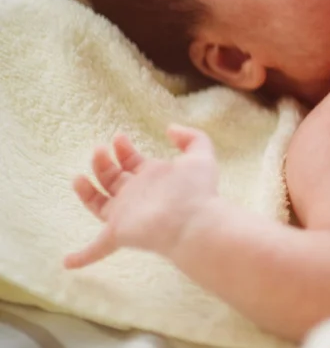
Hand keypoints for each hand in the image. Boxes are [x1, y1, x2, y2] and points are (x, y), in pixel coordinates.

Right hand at [65, 126, 219, 268]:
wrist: (194, 222)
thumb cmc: (197, 190)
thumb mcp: (200, 156)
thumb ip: (192, 137)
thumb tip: (170, 129)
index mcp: (153, 178)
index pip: (133, 162)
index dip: (124, 149)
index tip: (119, 137)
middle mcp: (138, 195)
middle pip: (113, 178)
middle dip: (103, 162)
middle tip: (99, 149)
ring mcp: (126, 214)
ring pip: (99, 204)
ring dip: (87, 191)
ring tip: (79, 177)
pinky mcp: (118, 233)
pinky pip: (97, 248)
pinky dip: (83, 256)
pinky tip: (68, 262)